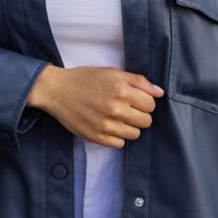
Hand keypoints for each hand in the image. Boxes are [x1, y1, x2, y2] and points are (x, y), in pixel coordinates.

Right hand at [26, 66, 163, 147]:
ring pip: (135, 134)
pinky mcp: (97, 137)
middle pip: (146, 121)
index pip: (151, 105)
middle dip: (139, 114)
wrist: (57, 90)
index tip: (134, 99)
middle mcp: (115, 109)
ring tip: (116, 117)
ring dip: (129, 127)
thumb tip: (160, 93)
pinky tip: (108, 125)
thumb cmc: (85, 79)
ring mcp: (106, 125)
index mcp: (121, 90)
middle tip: (125, 108)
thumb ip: (139, 81)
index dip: (144, 101)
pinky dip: (117, 137)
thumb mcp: (112, 73)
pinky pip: (120, 144)